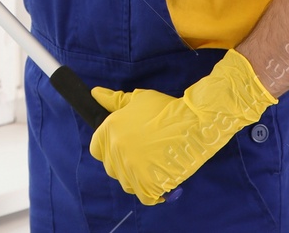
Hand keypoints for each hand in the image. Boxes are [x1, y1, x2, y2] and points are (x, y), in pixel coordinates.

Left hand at [88, 48, 276, 204]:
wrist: (193, 122)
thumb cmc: (166, 109)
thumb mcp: (138, 99)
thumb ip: (114, 100)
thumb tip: (95, 93)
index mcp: (110, 129)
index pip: (97, 149)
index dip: (109, 150)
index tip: (126, 148)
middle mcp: (116, 148)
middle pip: (111, 168)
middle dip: (124, 164)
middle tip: (144, 157)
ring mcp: (131, 167)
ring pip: (127, 183)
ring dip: (138, 179)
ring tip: (154, 168)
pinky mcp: (148, 182)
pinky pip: (144, 196)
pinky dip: (152, 193)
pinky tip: (161, 183)